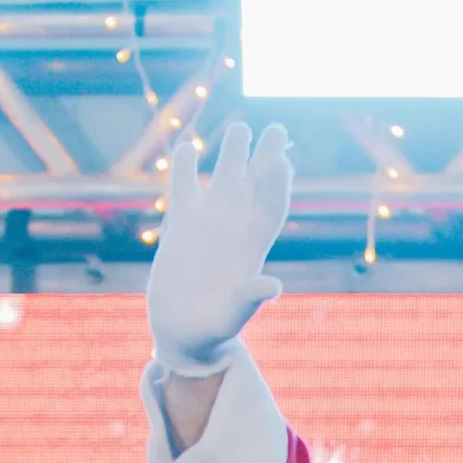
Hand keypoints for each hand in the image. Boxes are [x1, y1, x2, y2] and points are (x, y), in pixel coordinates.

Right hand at [147, 121, 291, 375]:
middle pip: (254, 186)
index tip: (281, 162)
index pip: (270, 210)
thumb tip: (273, 287)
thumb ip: (249, 299)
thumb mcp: (230, 317)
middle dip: (267, 159)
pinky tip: (184, 146)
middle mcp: (233, 231)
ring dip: (232, 155)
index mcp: (251, 249)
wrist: (184, 335)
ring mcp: (208, 225)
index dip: (276, 186)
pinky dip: (183, 169)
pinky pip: (184, 190)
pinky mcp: (181, 227)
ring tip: (240, 127)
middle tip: (279, 129)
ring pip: (223, 181)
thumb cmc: (211, 332)